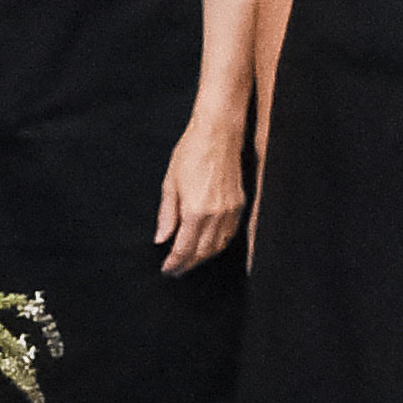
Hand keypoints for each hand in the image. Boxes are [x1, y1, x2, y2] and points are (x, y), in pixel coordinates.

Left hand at [154, 111, 249, 273]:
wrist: (218, 133)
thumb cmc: (191, 153)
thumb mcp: (170, 183)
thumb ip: (167, 215)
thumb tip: (162, 239)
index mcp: (196, 211)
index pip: (185, 248)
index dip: (175, 262)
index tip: (167, 269)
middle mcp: (216, 215)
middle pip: (203, 252)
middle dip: (188, 264)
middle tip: (176, 269)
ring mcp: (231, 210)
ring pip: (218, 245)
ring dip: (204, 256)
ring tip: (190, 260)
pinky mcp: (240, 204)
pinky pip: (230, 233)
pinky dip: (218, 244)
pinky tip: (208, 244)